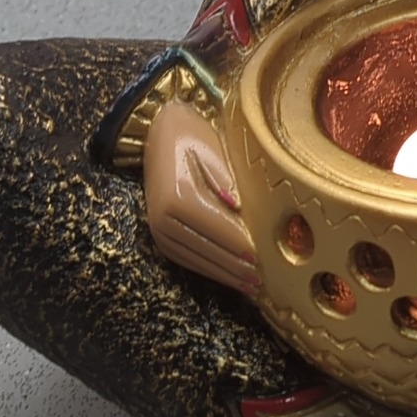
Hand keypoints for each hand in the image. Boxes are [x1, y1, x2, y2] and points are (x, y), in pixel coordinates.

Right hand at [144, 102, 259, 296]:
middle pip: (205, 249)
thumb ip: (223, 179)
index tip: (259, 260)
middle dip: (233, 267)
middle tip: (258, 282)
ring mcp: (157, 227)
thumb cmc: (192, 137)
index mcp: (177, 196)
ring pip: (194, 258)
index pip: (215, 228)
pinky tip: (223, 274)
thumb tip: (238, 207)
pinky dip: (204, 268)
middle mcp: (162, 217)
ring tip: (246, 285)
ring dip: (221, 274)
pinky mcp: (158, 232)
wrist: (158, 132)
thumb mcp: (211, 149)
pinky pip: (183, 257)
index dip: (238, 245)